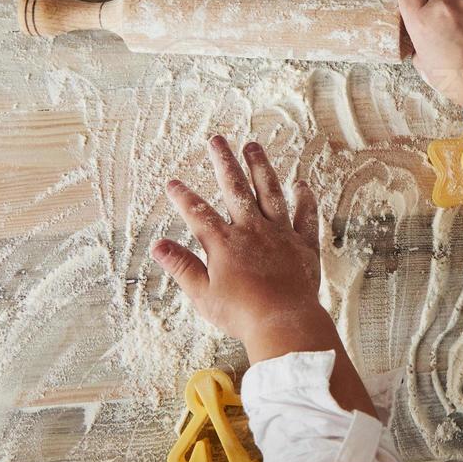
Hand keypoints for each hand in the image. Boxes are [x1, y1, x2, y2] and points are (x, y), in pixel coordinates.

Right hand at [153, 137, 373, 414]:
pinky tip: (301, 184)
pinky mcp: (303, 245)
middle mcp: (252, 230)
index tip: (172, 182)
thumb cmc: (241, 314)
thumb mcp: (203, 294)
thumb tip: (157, 246)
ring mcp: (280, 234)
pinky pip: (305, 216)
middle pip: (235, 188)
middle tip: (217, 139)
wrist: (285, 322)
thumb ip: (182, 266)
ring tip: (253, 146)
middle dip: (224, 162)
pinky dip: (304, 200)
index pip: (198, 212)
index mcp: (224, 242)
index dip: (183, 197)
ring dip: (260, 167)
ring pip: (270, 192)